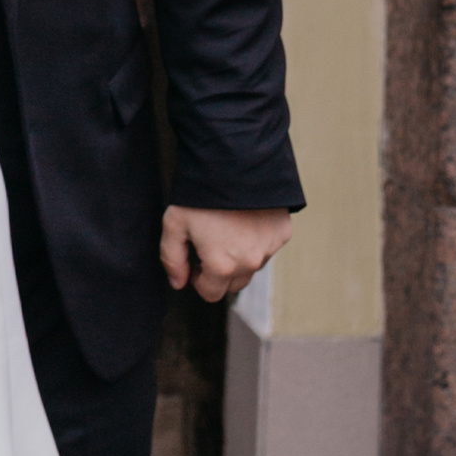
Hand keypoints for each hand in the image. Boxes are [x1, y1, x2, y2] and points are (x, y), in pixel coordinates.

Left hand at [161, 207, 294, 303]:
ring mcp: (269, 248)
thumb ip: (172, 259)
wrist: (235, 161)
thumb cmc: (201, 194)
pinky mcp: (283, 233)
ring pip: (252, 266)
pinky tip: (246, 218)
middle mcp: (250, 263)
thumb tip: (178, 283)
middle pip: (233, 284)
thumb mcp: (174, 224)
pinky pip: (267, 247)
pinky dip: (257, 239)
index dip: (198, 279)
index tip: (196, 260)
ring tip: (228, 227)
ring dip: (240, 256)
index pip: (211, 293)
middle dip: (220, 271)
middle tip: (210, 243)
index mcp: (222, 267)